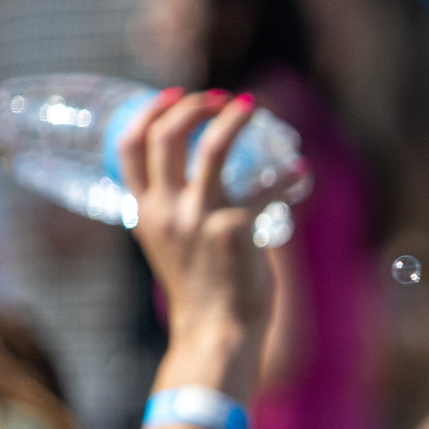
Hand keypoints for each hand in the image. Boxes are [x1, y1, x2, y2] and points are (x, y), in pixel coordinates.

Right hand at [115, 89, 292, 398]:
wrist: (213, 333)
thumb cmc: (200, 289)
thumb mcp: (171, 243)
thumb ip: (179, 209)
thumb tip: (210, 169)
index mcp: (144, 211)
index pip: (128, 146)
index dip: (149, 112)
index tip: (174, 95)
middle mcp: (164, 211)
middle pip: (166, 135)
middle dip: (194, 106)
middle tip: (221, 99)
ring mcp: (197, 219)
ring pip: (211, 148)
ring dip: (233, 119)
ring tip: (252, 106)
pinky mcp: (233, 231)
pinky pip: (264, 189)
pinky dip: (286, 177)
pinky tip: (300, 172)